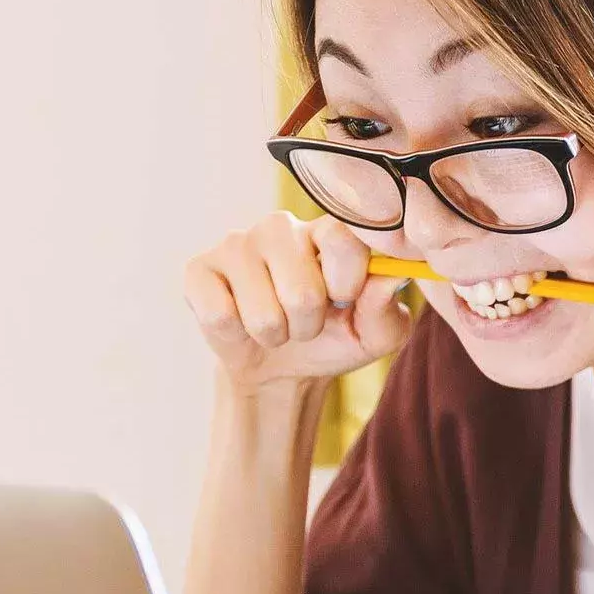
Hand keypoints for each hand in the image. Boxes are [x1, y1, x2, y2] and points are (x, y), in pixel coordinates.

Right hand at [183, 211, 411, 391]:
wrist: (281, 368)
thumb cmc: (334, 339)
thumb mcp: (375, 334)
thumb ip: (387, 308)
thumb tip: (393, 277)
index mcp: (329, 231)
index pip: (342, 238)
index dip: (347, 281)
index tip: (345, 299)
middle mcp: (282, 226)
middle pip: (302, 290)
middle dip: (309, 325)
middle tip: (305, 322)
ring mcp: (237, 244)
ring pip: (263, 311)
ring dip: (275, 335)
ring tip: (276, 325)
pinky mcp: (199, 269)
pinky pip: (220, 315)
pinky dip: (237, 335)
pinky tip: (240, 321)